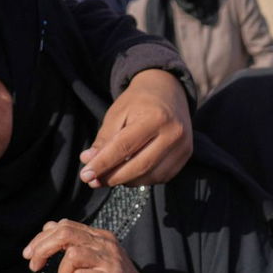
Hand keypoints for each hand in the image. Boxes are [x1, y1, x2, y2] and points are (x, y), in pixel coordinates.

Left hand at [23, 219, 173, 272]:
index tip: (29, 255)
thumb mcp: (92, 260)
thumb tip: (48, 228)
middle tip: (34, 265)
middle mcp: (106, 244)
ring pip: (72, 255)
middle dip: (43, 248)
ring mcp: (111, 261)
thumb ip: (74, 244)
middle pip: (65, 233)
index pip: (64, 226)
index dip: (41, 239)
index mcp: (99, 237)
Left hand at [81, 69, 192, 187]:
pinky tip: (129, 175)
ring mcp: (183, 146)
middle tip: (94, 181)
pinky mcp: (186, 155)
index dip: (103, 164)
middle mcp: (174, 133)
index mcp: (155, 117)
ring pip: (151, 176)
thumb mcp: (117, 113)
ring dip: (127, 181)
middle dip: (113, 177)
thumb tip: (89, 162)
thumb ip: (104, 139)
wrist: (169, 91)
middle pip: (139, 166)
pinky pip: (162, 176)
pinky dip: (142, 180)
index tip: (85, 175)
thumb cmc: (139, 101)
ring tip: (109, 177)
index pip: (124, 147)